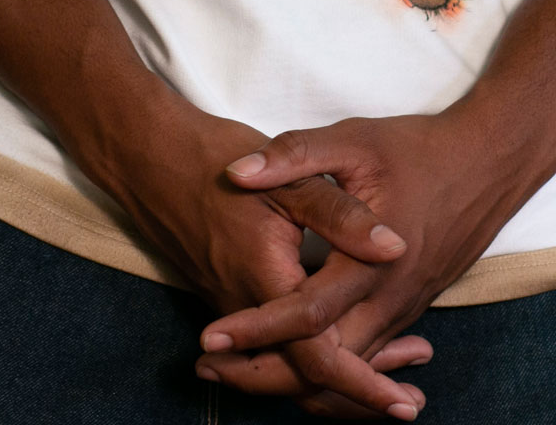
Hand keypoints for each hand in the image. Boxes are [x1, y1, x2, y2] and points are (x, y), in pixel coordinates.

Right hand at [98, 106, 431, 417]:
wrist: (146, 155)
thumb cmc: (213, 158)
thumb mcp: (287, 177)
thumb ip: (341, 216)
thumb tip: (394, 248)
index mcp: (265, 279)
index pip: (317, 357)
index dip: (363, 385)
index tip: (402, 405)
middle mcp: (243, 305)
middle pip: (301, 379)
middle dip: (356, 396)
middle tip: (409, 403)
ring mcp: (230, 303)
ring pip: (286, 365)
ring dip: (338, 377)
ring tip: (396, 374)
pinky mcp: (225, 293)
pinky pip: (270, 344)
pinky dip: (312, 355)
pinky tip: (348, 338)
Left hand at [195, 111, 553, 412]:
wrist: (493, 159)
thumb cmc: (419, 148)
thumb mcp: (352, 139)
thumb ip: (292, 156)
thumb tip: (236, 172)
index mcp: (373, 262)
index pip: (306, 315)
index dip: (255, 329)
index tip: (209, 339)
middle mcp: (392, 298)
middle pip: (327, 364)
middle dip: (266, 373)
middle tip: (206, 369)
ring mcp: (405, 308)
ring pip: (348, 367)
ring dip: (295, 376)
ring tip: (233, 370)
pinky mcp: (410, 307)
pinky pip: (366, 353)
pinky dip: (328, 367)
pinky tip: (288, 360)